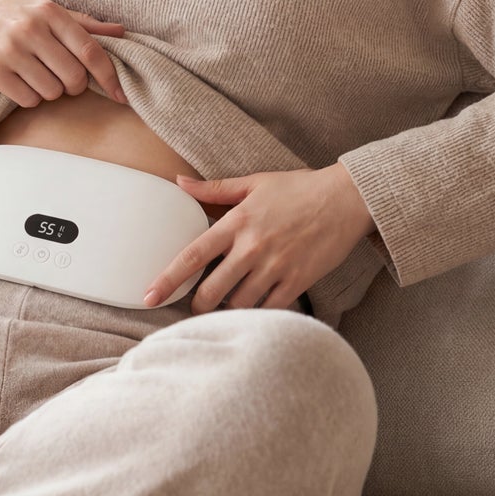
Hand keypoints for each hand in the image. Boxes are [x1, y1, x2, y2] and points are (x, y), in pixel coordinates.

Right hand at [0, 0, 129, 106]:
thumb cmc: (9, 14)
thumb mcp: (44, 9)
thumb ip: (83, 24)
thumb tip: (122, 32)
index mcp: (49, 11)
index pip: (89, 50)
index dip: (109, 76)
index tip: (120, 94)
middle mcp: (30, 29)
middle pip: (73, 78)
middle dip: (74, 86)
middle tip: (62, 78)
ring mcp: (10, 51)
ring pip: (52, 92)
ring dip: (49, 91)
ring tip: (36, 75)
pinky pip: (28, 100)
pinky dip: (30, 97)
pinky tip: (20, 82)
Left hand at [143, 164, 375, 313]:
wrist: (346, 199)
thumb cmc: (299, 189)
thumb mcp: (254, 182)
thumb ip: (214, 188)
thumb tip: (179, 182)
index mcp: (237, 222)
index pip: (192, 256)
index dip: (167, 279)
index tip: (148, 296)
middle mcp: (252, 248)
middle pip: (211, 290)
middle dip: (198, 305)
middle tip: (195, 307)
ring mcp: (276, 267)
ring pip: (239, 304)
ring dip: (228, 310)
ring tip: (226, 306)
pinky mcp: (298, 281)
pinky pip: (270, 308)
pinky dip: (258, 313)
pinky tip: (254, 310)